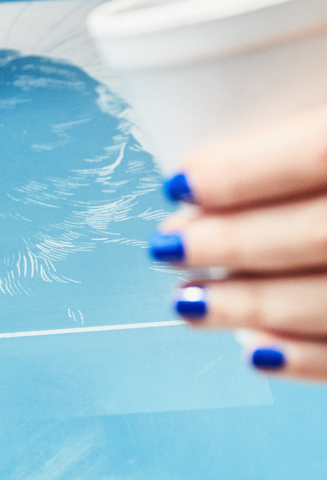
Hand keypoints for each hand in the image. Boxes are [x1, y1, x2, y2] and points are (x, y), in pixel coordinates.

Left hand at [151, 104, 326, 379]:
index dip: (241, 173)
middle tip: (167, 247)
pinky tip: (256, 352)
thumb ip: (291, 119)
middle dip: (232, 245)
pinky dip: (310, 359)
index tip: (176, 184)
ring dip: (251, 307)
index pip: (317, 153)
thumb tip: (201, 159)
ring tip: (188, 302)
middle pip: (319, 234)